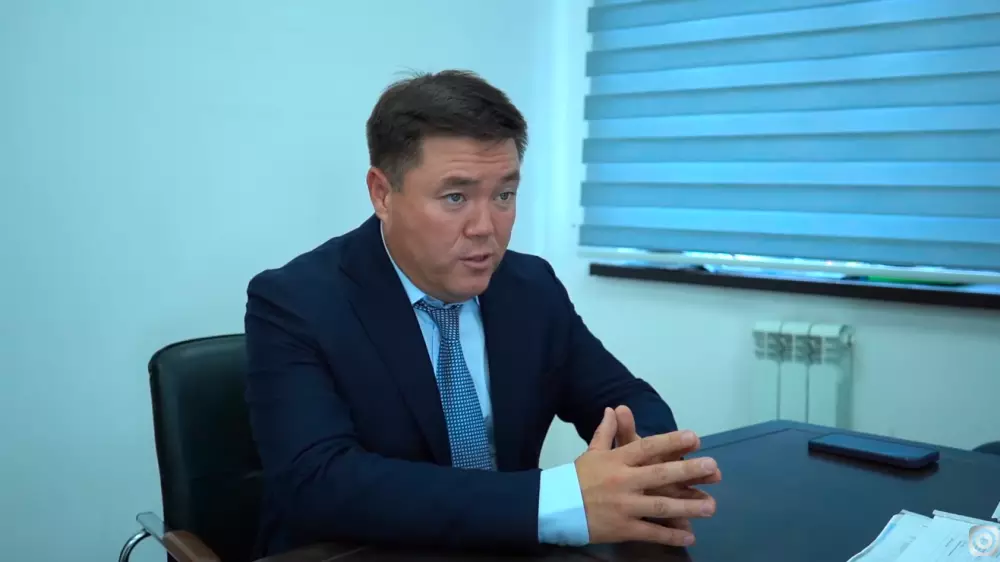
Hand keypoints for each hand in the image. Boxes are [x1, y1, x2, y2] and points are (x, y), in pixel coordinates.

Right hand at [574, 408, 719, 546]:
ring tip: (711, 506)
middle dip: (688, 471)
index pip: (647, 447)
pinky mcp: (623, 528)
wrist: (557, 507)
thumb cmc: (577, 478)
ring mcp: (625, 506)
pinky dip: (671, 535)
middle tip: (713, 467)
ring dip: (688, 506)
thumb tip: (613, 409)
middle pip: (660, 475)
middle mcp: (624, 481)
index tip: (694, 437)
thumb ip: (606, 432)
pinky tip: (690, 535)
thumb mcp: (592, 452)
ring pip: (661, 506)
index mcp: (617, 460)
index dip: (671, 442)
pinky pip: (651, 532)